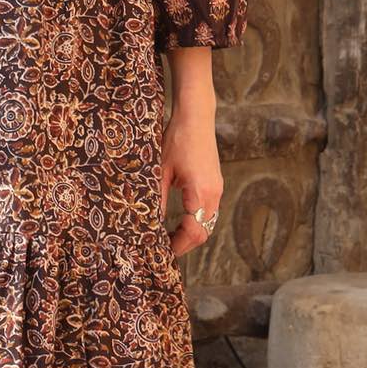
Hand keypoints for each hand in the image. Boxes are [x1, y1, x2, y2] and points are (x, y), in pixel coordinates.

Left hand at [159, 107, 222, 258]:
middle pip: (204, 232)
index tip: (162, 250)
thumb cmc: (177, 139)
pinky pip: (209, 212)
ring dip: (191, 234)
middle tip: (164, 248)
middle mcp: (214, 194)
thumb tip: (149, 224)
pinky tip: (180, 221)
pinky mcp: (215, 185)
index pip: (194, 232)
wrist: (196, 117)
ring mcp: (217, 189)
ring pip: (208, 224)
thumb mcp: (160, 171)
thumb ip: (157, 200)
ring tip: (169, 237)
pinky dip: (196, 222)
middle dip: (185, 244)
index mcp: (201, 192)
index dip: (178, 245)